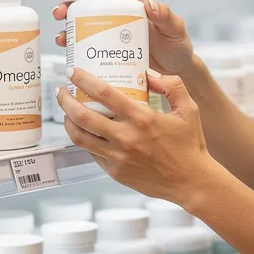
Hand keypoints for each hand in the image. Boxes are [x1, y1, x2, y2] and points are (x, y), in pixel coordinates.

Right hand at [53, 0, 195, 74]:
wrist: (174, 69)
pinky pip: (84, 39)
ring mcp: (110, 28)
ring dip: (66, 18)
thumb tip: (150, 2)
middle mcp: (117, 11)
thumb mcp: (174, 27)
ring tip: (60, 27)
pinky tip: (65, 44)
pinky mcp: (106, 46)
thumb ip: (165, 15)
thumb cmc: (176, 44)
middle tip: (61, 2)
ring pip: (81, 17)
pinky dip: (71, 40)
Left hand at [57, 67, 221, 204]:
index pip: (104, 94)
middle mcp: (127, 137)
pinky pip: (92, 153)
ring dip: (68, 122)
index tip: (72, 72)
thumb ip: (172, 85)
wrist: (191, 182)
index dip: (84, 80)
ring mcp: (118, 157)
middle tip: (61, 91)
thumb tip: (149, 74)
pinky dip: (84, 140)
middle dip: (66, 101)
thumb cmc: (190, 144)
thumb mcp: (188, 109)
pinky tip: (85, 131)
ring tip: (67, 112)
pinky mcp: (115, 172)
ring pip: (80, 137)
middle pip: (83, 116)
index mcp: (143, 118)